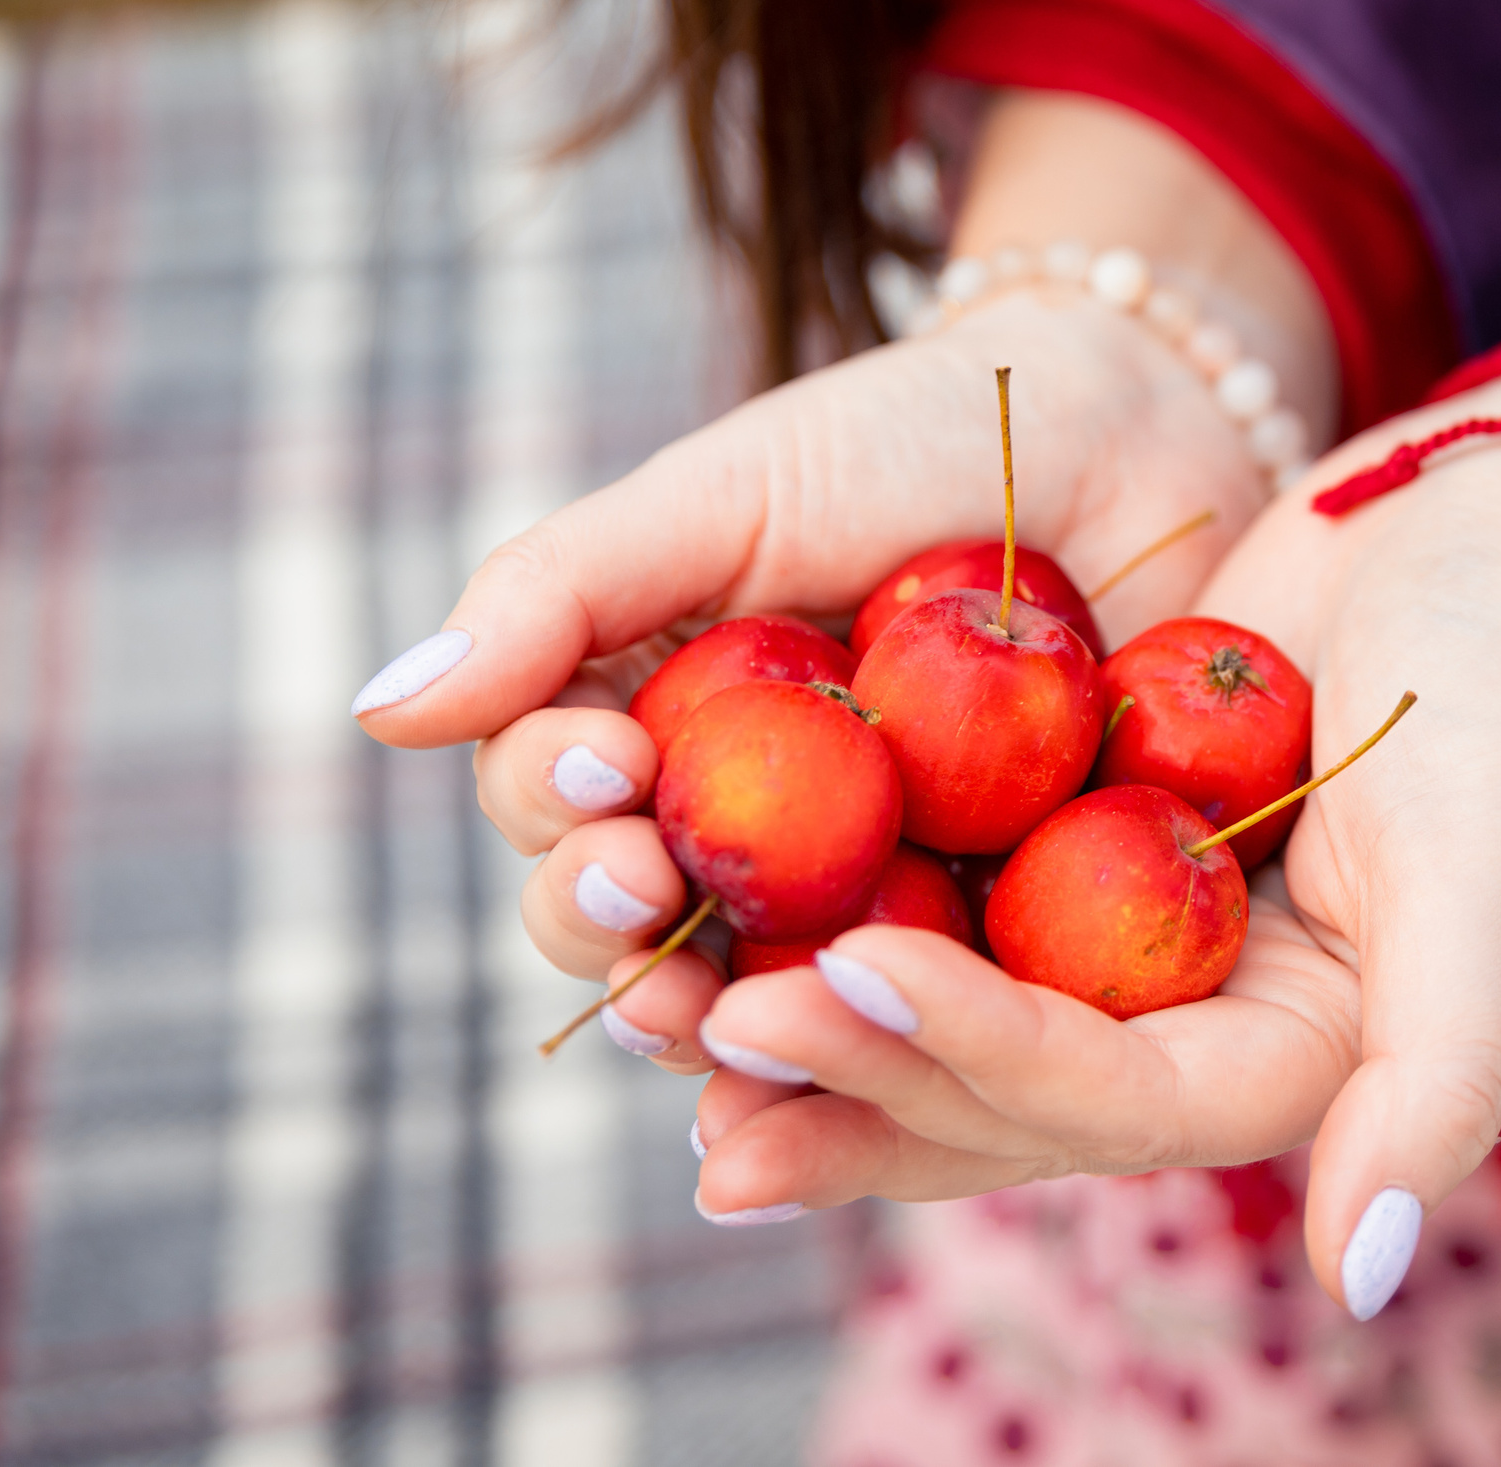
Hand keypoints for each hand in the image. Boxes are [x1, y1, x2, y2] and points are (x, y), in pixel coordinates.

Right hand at [356, 298, 1271, 1071]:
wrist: (1123, 437)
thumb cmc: (903, 441)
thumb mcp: (725, 491)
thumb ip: (560, 592)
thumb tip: (377, 710)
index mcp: (650, 726)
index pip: (553, 804)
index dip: (553, 808)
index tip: (601, 769)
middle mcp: (736, 828)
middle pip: (629, 927)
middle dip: (612, 928)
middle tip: (640, 892)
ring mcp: (857, 890)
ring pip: (754, 998)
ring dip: (718, 1021)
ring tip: (718, 1014)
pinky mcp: (983, 934)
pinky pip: (915, 1014)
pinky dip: (878, 1045)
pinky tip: (864, 1063)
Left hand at [689, 355, 1500, 1311]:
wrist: (1486, 536)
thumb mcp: (1483, 867)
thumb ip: (1440, 1075)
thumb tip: (1365, 1285)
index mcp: (1296, 1061)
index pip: (1114, 1100)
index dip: (976, 1057)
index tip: (845, 977)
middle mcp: (1204, 1033)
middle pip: (1007, 1094)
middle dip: (860, 1065)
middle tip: (707, 1021)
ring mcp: (1140, 956)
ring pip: (956, 1026)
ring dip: (821, 1031)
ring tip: (671, 1018)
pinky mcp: (1089, 868)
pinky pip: (953, 917)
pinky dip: (850, 920)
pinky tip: (733, 913)